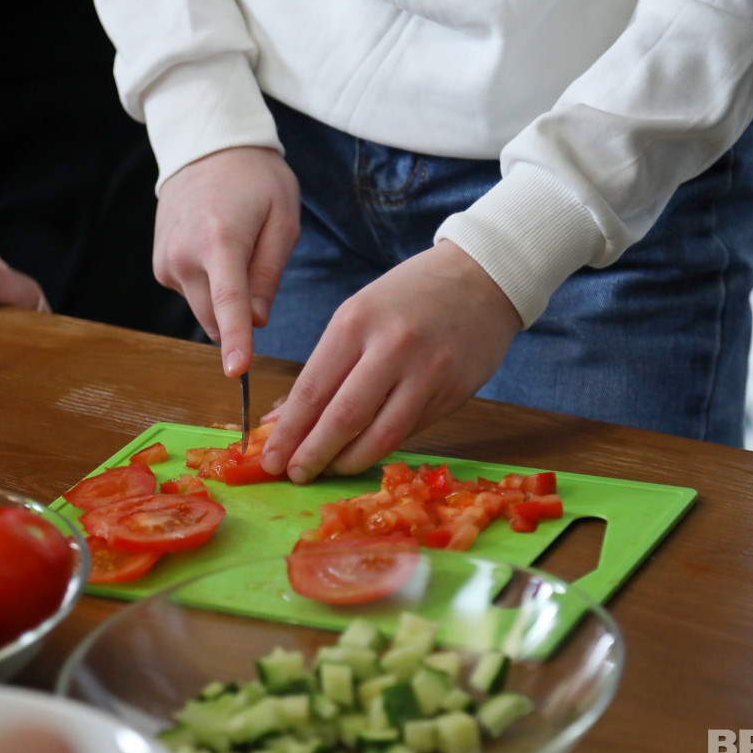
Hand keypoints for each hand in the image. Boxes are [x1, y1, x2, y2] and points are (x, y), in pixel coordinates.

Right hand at [154, 147, 299, 376]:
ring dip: (225, 301)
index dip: (236, 341)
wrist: (205, 147)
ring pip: (203, 310)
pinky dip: (209, 287)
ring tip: (236, 251)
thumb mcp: (283, 219)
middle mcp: (184, 256)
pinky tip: (216, 252)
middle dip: (241, 317)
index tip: (236, 372)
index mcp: (220, 241)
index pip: (228, 302)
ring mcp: (166, 262)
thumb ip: (269, 273)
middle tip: (258, 267)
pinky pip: (192, 296)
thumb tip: (257, 320)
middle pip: (216, 317)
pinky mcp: (159, 267)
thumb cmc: (255, 179)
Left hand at [259, 241, 523, 482]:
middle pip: (343, 419)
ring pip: (380, 436)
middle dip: (312, 454)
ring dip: (348, 461)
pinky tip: (362, 453)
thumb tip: (286, 418)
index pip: (312, 389)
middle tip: (294, 474)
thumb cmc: (409, 295)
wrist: (483, 278)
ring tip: (327, 470)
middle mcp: (392, 348)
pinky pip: (409, 431)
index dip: (288, 432)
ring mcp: (428, 374)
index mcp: (356, 322)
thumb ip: (325, 367)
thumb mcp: (358, 314)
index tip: (269, 457)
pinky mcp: (454, 394)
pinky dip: (380, 447)